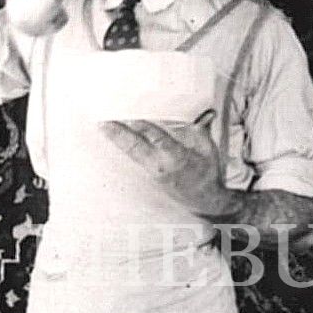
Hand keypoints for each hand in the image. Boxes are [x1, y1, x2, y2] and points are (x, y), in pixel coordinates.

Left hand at [101, 110, 241, 219]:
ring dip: (117, 138)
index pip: (159, 139)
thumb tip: (205, 112)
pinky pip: (134, 157)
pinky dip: (124, 146)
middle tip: (105, 120)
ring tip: (103, 125)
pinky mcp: (149, 174)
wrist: (203, 200)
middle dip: (120, 133)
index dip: (144, 128)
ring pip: (132, 152)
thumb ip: (201, 130)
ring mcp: (153, 171)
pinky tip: (114, 137)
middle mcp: (162, 165)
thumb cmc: (207, 172)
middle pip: (137, 146)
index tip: (132, 117)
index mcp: (178, 157)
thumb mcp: (209, 150)